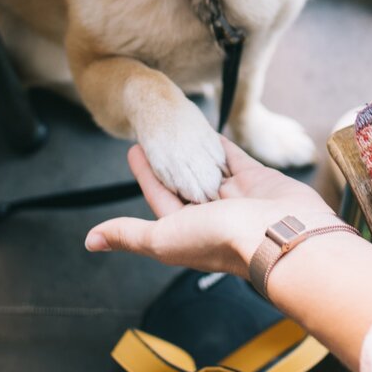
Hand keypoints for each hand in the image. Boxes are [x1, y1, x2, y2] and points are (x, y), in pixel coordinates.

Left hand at [85, 139, 333, 274]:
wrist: (281, 233)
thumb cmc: (222, 241)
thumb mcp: (164, 238)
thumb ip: (130, 235)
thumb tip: (90, 240)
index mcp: (186, 230)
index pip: (159, 197)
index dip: (146, 175)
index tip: (134, 150)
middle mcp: (210, 214)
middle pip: (185, 183)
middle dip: (170, 161)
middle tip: (156, 133)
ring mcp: (235, 197)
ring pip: (209, 170)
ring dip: (195, 153)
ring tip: (181, 130)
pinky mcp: (256, 180)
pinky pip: (236, 160)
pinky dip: (223, 148)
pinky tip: (213, 134)